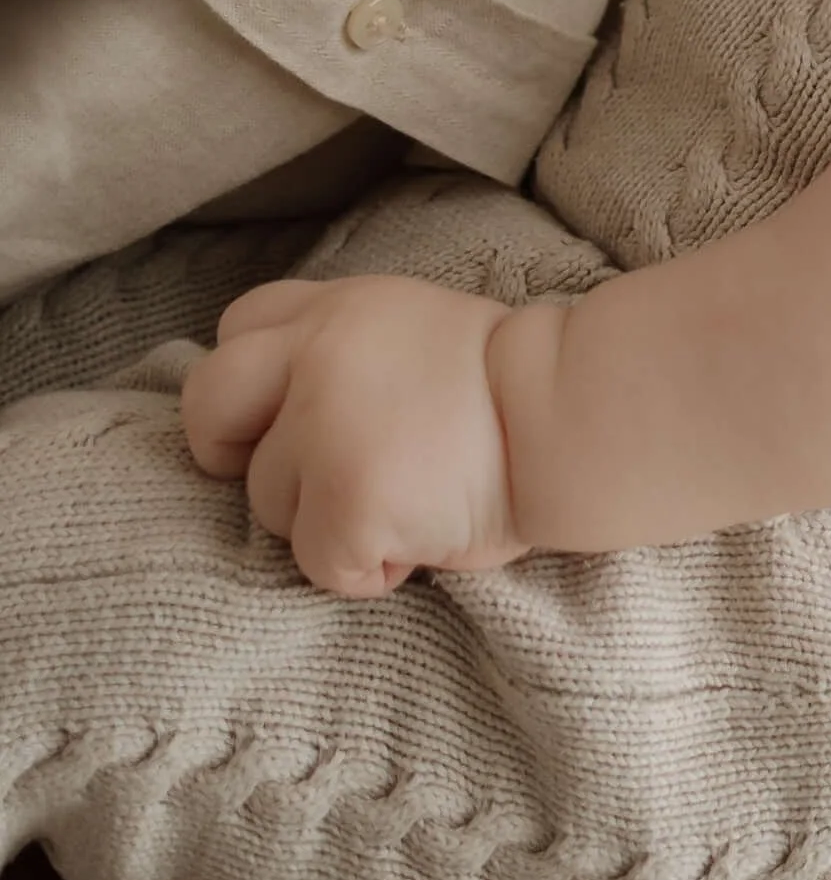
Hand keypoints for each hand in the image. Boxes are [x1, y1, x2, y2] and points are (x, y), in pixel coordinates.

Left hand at [181, 275, 526, 598]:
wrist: (573, 416)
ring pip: (269, 503)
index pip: (238, 329)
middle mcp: (317, 355)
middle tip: (308, 478)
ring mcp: (325, 427)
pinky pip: (318, 563)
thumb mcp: (415, 329)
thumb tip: (292, 416)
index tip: (290, 415)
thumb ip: (345, 354)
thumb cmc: (513, 389)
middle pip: (209, 406)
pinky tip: (420, 538)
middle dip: (233, 452)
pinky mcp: (345, 500)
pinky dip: (365, 569)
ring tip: (407, 502)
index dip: (254, 385)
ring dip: (325, 520)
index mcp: (338, 310)